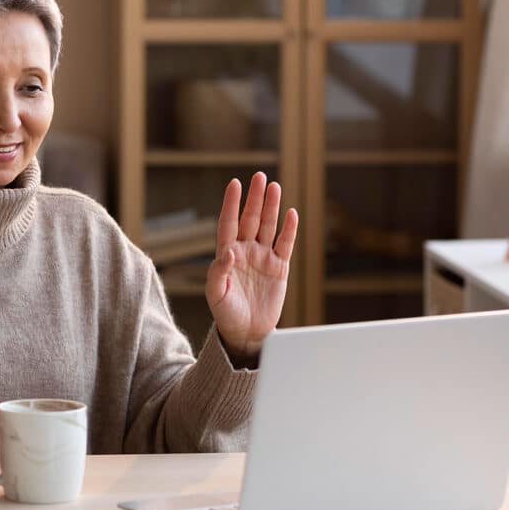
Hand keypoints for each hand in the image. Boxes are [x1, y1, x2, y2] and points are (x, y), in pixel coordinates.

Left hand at [205, 172, 298, 359]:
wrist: (246, 333)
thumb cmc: (226, 314)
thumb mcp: (216, 294)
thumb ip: (218, 272)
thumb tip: (227, 252)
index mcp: (227, 255)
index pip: (228, 223)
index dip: (231, 203)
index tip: (234, 184)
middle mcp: (245, 252)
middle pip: (250, 219)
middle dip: (254, 198)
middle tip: (259, 176)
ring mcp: (263, 258)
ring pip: (268, 226)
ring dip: (271, 207)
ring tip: (274, 186)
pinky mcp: (279, 268)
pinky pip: (285, 244)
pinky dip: (289, 230)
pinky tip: (291, 214)